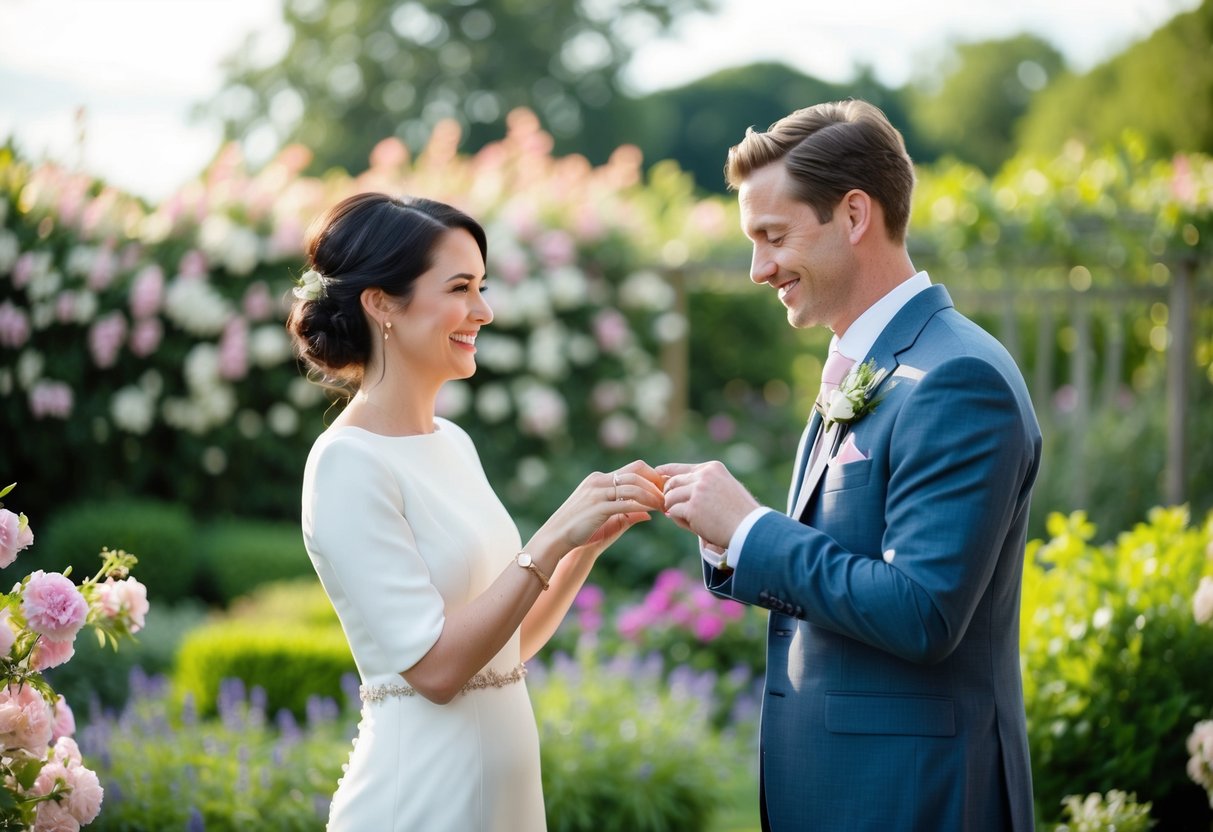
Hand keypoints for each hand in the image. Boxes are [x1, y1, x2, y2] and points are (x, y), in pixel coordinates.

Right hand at [540, 460, 664, 554]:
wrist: (556, 540)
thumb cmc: (581, 532)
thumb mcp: (607, 520)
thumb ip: (626, 514)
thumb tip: (647, 514)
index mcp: (598, 480)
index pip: (632, 469)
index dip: (652, 477)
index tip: (664, 490)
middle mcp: (598, 481)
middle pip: (635, 472)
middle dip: (656, 482)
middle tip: (668, 495)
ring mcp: (596, 493)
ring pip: (633, 485)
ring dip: (652, 495)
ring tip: (663, 505)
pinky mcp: (597, 507)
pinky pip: (625, 502)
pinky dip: (642, 505)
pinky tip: (651, 511)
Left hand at [656, 461, 759, 549]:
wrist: (750, 528)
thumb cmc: (741, 512)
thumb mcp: (726, 488)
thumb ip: (704, 486)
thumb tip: (674, 494)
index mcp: (712, 468)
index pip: (682, 468)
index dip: (667, 471)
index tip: (657, 473)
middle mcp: (704, 476)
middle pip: (673, 482)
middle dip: (668, 495)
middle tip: (668, 506)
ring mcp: (697, 491)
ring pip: (671, 498)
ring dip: (673, 509)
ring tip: (686, 519)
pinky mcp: (692, 508)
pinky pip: (674, 512)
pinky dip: (679, 520)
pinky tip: (691, 525)